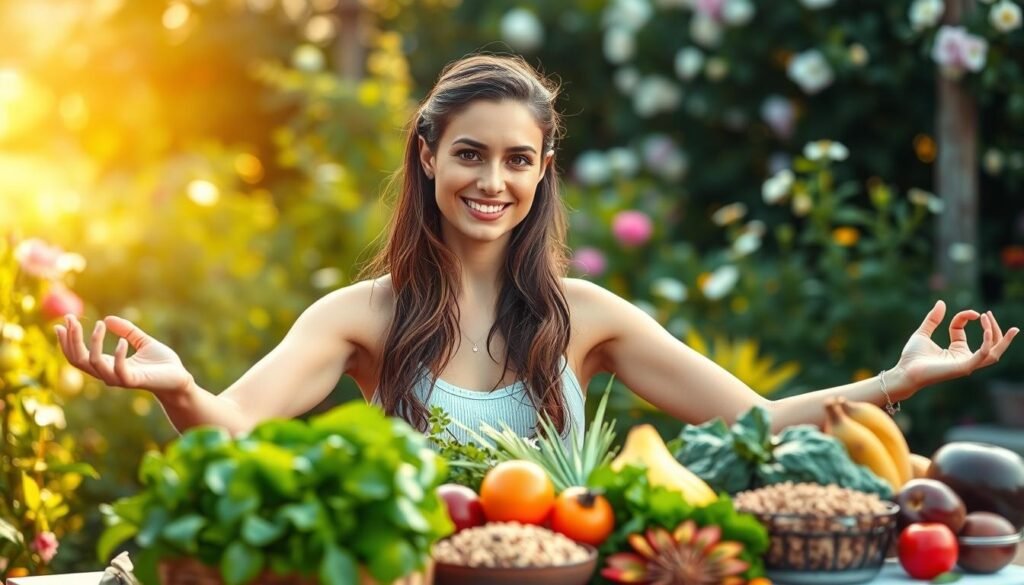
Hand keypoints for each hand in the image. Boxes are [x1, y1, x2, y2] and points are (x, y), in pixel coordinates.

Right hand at [55, 314, 193, 394]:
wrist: (180, 378)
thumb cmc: (162, 363)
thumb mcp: (142, 341)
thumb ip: (127, 330)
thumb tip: (107, 319)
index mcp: (108, 365)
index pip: (78, 356)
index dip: (68, 341)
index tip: (63, 322)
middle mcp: (109, 373)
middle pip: (78, 360)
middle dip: (71, 339)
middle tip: (70, 318)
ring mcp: (120, 379)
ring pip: (93, 363)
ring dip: (93, 342)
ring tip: (100, 325)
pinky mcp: (134, 381)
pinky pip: (118, 370)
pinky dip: (118, 354)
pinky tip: (123, 341)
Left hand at [895, 300, 1018, 393]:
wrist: (905, 371)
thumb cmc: (912, 357)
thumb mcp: (923, 333)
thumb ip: (933, 319)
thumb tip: (942, 302)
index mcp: (956, 351)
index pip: (963, 330)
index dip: (964, 317)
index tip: (962, 311)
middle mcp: (964, 358)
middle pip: (989, 344)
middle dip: (994, 329)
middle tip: (989, 314)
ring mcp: (966, 364)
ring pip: (993, 354)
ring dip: (1001, 340)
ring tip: (1008, 327)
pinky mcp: (964, 367)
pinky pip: (982, 356)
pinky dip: (988, 343)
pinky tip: (987, 330)